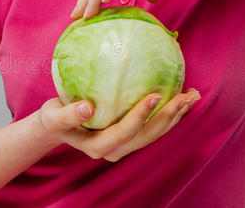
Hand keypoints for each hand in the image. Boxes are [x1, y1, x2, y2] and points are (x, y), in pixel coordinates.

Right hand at [38, 88, 200, 161]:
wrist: (57, 125)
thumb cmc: (53, 118)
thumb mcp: (52, 117)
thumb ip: (67, 115)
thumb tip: (87, 108)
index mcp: (98, 146)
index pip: (124, 133)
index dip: (141, 116)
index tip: (156, 95)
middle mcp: (115, 149)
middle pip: (147, 136)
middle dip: (169, 117)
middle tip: (187, 96)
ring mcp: (124, 144)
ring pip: (154, 133)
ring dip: (175, 116)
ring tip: (192, 96)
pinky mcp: (130, 136)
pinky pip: (152, 127)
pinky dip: (168, 114)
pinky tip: (180, 97)